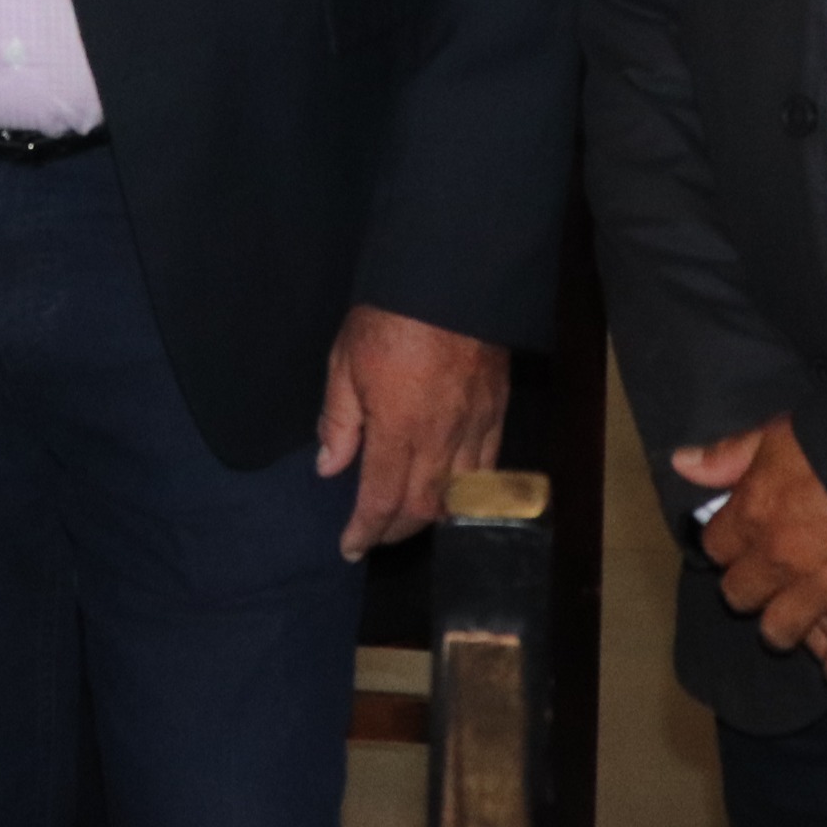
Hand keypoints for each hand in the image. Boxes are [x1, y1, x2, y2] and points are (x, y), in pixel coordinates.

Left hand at [316, 305, 510, 559]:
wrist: (449, 278)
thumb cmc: (389, 318)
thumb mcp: (344, 362)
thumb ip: (339, 421)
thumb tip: (329, 467)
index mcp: (397, 428)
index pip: (381, 498)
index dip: (365, 531)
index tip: (350, 548)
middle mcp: (440, 438)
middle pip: (423, 508)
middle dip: (397, 530)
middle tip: (376, 535)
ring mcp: (474, 427)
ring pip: (459, 496)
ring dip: (433, 518)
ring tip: (410, 521)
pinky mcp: (497, 412)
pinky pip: (489, 468)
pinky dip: (470, 492)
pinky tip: (455, 495)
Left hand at [670, 421, 826, 699]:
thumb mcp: (780, 433)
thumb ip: (730, 455)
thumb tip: (681, 464)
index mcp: (753, 512)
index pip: (715, 546)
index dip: (730, 545)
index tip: (743, 543)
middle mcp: (777, 558)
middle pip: (740, 595)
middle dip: (752, 589)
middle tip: (771, 583)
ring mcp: (819, 591)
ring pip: (779, 632)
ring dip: (787, 627)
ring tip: (801, 619)